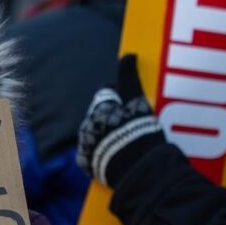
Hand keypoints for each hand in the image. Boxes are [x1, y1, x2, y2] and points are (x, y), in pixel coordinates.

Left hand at [77, 53, 171, 187]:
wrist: (137, 170)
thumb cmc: (138, 132)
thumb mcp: (137, 101)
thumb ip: (130, 77)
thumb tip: (128, 54)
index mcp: (99, 109)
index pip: (109, 94)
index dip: (122, 95)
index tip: (134, 101)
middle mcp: (88, 125)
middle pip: (102, 115)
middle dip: (114, 116)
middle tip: (134, 123)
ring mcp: (86, 146)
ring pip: (97, 134)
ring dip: (108, 135)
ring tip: (127, 142)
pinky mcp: (88, 165)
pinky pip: (93, 155)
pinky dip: (103, 153)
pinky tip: (117, 155)